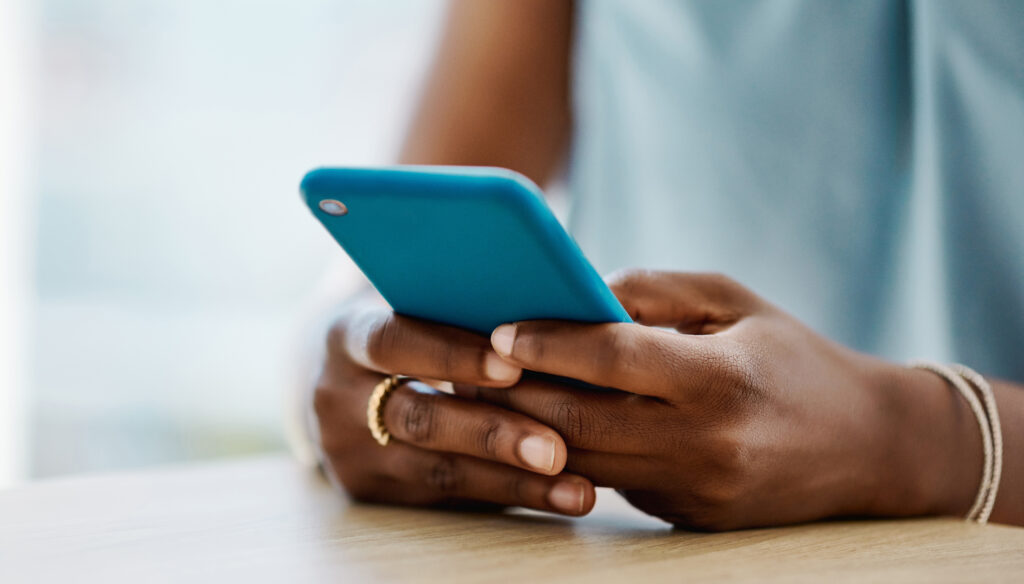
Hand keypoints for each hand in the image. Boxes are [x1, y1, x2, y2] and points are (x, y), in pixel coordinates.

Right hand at [310, 301, 595, 515]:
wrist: (346, 381)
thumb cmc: (411, 329)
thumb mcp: (415, 308)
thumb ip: (464, 310)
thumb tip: (562, 312)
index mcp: (346, 335)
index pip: (395, 341)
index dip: (452, 354)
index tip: (514, 365)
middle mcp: (337, 397)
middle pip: (418, 418)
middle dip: (492, 434)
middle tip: (555, 448)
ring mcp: (351, 453)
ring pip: (439, 471)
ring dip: (515, 481)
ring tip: (576, 489)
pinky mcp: (373, 493)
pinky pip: (450, 498)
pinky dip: (510, 496)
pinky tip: (558, 496)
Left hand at [461, 270, 978, 529]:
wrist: (869, 447)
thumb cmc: (793, 357)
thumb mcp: (736, 302)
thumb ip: (655, 292)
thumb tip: (577, 293)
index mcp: (721, 380)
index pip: (613, 360)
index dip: (548, 342)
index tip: (498, 328)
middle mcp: (707, 445)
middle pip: (580, 421)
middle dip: (513, 394)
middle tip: (466, 367)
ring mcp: (696, 491)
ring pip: (585, 461)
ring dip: (527, 431)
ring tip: (485, 397)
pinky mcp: (688, 517)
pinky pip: (613, 481)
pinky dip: (572, 453)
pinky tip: (539, 425)